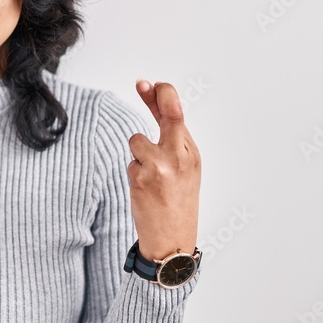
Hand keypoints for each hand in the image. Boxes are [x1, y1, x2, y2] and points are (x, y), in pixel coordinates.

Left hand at [127, 80, 200, 260]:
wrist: (172, 240)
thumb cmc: (177, 202)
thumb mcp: (183, 168)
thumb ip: (170, 140)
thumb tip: (156, 106)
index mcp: (192, 153)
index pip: (177, 114)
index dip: (163, 94)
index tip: (149, 84)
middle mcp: (179, 156)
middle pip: (168, 112)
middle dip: (154, 95)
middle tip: (141, 82)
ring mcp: (160, 166)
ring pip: (137, 140)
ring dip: (137, 154)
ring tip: (150, 176)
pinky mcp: (141, 178)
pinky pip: (130, 162)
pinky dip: (134, 172)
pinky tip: (145, 190)